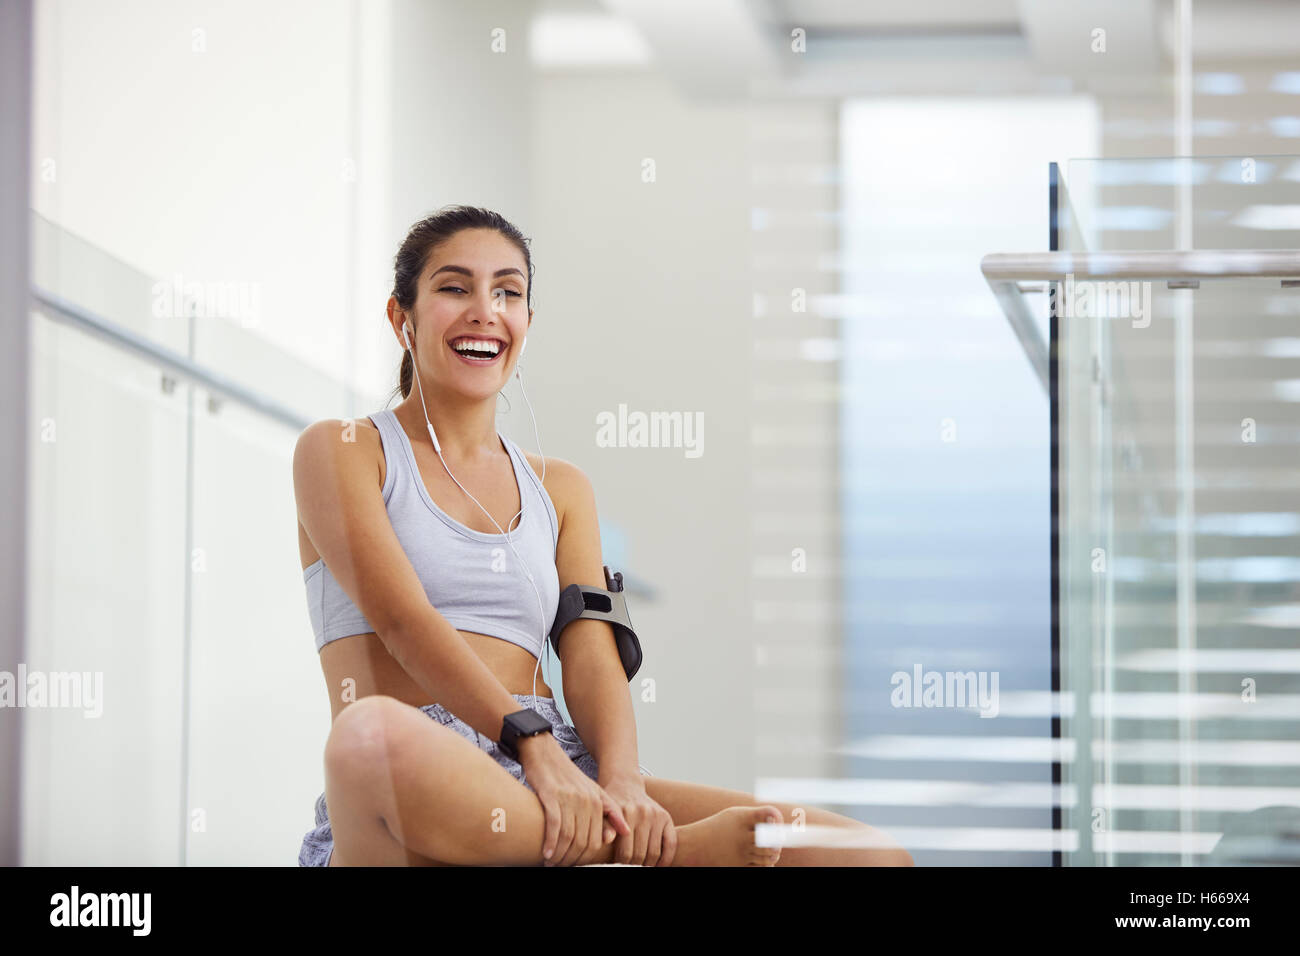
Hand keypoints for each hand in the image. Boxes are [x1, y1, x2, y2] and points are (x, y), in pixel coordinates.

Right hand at [517, 734, 630, 865]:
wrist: (546, 753)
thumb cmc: (568, 777)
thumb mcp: (593, 791)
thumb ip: (610, 811)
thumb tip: (625, 833)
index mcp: (599, 802)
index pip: (596, 841)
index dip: (586, 858)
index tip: (577, 865)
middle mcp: (587, 801)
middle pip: (583, 841)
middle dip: (572, 859)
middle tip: (562, 866)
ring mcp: (570, 798)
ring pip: (569, 836)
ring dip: (560, 855)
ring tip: (552, 863)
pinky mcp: (552, 796)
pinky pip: (554, 825)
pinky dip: (551, 842)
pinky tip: (546, 853)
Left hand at [597, 772, 675, 865]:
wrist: (625, 785)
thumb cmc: (611, 803)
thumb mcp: (605, 813)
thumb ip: (605, 826)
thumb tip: (607, 839)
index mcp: (627, 813)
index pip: (625, 852)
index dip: (621, 865)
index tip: (618, 867)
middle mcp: (644, 813)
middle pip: (640, 854)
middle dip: (634, 866)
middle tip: (629, 869)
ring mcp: (657, 815)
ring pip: (655, 852)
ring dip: (648, 864)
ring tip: (641, 867)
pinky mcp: (666, 817)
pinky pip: (671, 844)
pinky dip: (666, 859)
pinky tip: (659, 865)